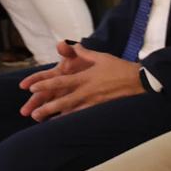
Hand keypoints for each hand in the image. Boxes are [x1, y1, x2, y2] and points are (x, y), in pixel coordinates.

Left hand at [17, 42, 142, 119]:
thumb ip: (84, 53)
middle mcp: (87, 90)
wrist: (139, 80)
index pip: (61, 81)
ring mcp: (94, 101)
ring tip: (43, 121)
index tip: (31, 88)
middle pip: (63, 100)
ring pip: (72, 111)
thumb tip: (71, 45)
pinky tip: (63, 124)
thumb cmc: (120, 68)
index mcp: (85, 77)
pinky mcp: (101, 107)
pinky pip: (83, 115)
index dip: (45, 85)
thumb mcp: (102, 57)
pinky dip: (72, 120)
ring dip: (56, 116)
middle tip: (32, 113)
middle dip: (47, 107)